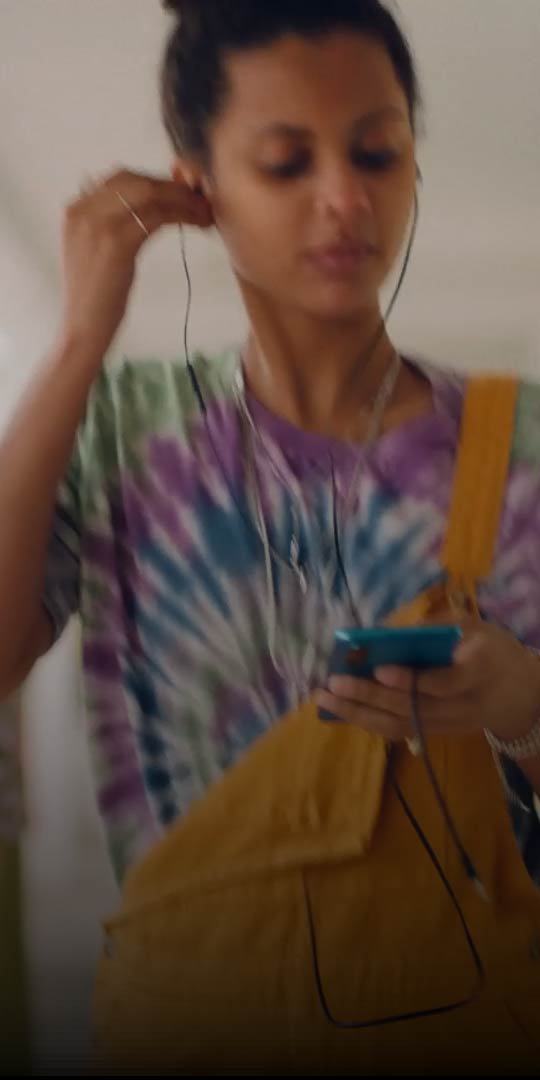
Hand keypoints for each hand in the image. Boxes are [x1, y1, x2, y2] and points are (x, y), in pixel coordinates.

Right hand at [60, 168, 213, 357]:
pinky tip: (198, 222)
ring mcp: (97, 223)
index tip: (182, 192)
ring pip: (149, 193)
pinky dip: (183, 214)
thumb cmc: (97, 297)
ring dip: (183, 199)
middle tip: (199, 199)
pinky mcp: (116, 242)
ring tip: (205, 212)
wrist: (84, 328)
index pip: (121, 179)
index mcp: (77, 209)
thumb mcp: (97, 251)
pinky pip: (157, 216)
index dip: (156, 181)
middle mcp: (83, 209)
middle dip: (172, 187)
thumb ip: (113, 224)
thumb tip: (149, 205)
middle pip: (136, 180)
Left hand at [315, 621, 539, 743]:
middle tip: (333, 683)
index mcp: (477, 672)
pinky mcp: (434, 732)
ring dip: (358, 713)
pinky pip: (397, 730)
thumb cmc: (493, 650)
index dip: (410, 680)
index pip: (443, 683)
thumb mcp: (474, 627)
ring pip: (398, 724)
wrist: (520, 696)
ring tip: (325, 699)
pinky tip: (341, 710)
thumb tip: (386, 630)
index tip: (379, 667)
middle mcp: (460, 705)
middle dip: (368, 696)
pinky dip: (367, 721)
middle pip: (410, 708)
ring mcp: (446, 724)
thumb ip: (436, 626)